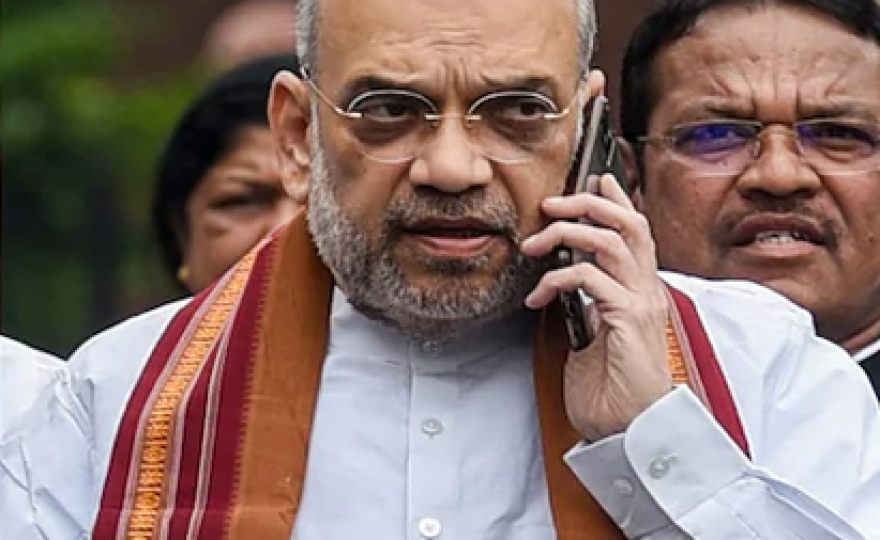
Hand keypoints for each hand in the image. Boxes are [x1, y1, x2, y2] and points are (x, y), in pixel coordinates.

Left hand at [521, 174, 671, 440]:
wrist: (630, 431)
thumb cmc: (612, 391)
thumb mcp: (595, 338)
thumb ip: (589, 308)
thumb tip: (565, 289)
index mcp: (641, 292)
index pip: (635, 233)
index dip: (617, 201)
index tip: (596, 180)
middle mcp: (647, 291)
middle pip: (628, 224)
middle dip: (589, 203)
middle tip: (552, 203)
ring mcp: (641, 303)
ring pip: (611, 241)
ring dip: (566, 233)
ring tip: (534, 245)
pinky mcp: (628, 319)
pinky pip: (591, 278)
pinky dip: (558, 278)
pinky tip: (539, 296)